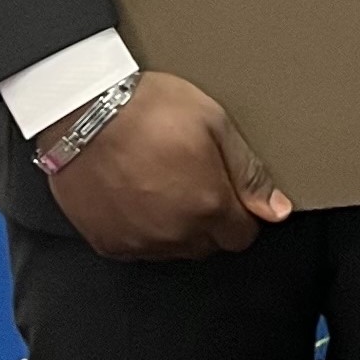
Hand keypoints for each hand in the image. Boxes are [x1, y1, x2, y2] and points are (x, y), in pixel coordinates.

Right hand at [40, 71, 291, 260]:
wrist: (82, 111)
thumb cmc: (149, 109)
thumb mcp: (214, 123)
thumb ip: (249, 173)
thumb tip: (277, 210)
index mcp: (209, 206)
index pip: (243, 236)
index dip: (242, 214)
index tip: (230, 192)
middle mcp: (176, 235)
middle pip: (209, 245)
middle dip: (211, 221)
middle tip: (195, 179)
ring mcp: (139, 243)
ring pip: (174, 250)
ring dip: (177, 228)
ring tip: (162, 183)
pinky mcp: (107, 242)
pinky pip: (139, 248)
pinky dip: (143, 230)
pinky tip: (136, 196)